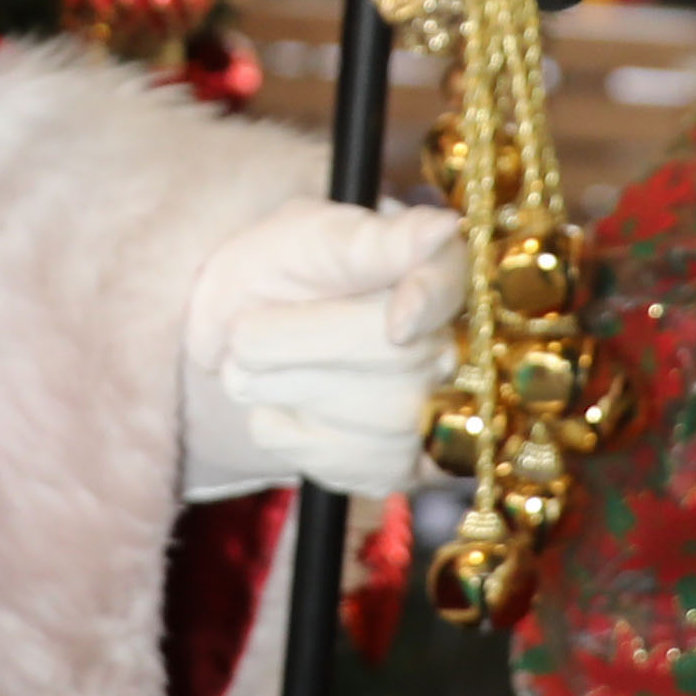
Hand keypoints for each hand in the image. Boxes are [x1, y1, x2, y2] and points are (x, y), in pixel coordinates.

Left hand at [179, 200, 463, 502]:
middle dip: (302, 345)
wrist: (241, 330)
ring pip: (374, 420)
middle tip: (243, 334)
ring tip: (255, 365)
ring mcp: (433, 412)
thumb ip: (374, 241)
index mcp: (441, 270)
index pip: (451, 288)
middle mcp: (454, 344)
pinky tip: (282, 404)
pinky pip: (344, 462)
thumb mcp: (312, 236)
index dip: (426, 305)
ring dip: (286, 390)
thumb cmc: (284, 268)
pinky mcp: (399, 466)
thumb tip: (440, 229)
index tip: (398, 323)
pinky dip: (290, 433)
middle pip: (400, 358)